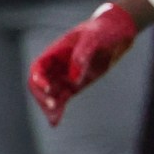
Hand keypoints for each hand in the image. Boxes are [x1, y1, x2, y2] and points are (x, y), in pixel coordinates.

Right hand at [28, 1, 138, 126]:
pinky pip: (61, 99)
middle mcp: (56, 65)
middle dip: (42, 96)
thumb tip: (73, 76)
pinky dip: (58, 109)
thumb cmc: (102, 31)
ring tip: (54, 119)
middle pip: (39, 84)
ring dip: (49, 106)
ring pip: (49, 94)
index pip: (38, 68)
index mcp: (55, 52)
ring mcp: (64, 76)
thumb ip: (83, 54)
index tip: (47, 89)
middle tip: (52, 107)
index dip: (38, 79)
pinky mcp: (74, 85)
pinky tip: (55, 121)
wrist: (116, 33)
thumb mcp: (94, 39)